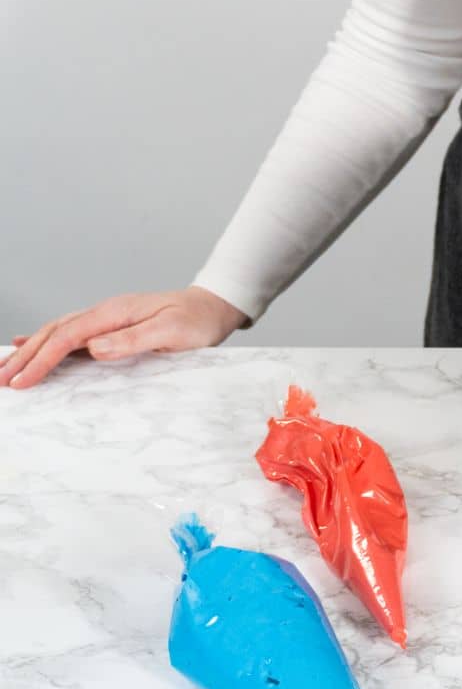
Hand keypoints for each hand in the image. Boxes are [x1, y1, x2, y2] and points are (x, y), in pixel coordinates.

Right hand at [1, 287, 247, 388]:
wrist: (213, 307)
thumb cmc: (197, 321)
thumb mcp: (173, 332)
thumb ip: (134, 339)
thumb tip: (94, 348)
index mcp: (114, 313)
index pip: (68, 337)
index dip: (42, 359)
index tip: (22, 381)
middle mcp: (105, 313)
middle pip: (53, 333)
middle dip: (24, 357)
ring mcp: (106, 319)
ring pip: (56, 333)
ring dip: (28, 350)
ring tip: (3, 368)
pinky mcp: (110, 328)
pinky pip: (70, 334)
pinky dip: (45, 341)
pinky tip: (26, 344)